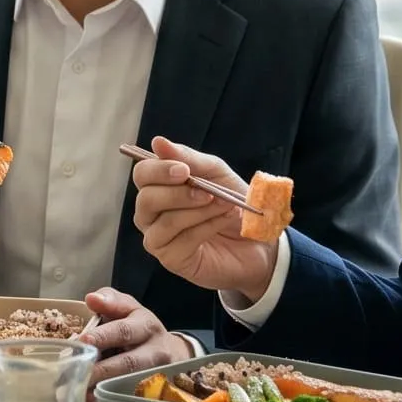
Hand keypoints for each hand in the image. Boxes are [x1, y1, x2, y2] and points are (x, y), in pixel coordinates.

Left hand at [77, 289, 190, 388]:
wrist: (170, 351)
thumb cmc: (139, 327)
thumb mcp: (129, 308)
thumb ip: (110, 301)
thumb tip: (91, 299)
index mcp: (146, 326)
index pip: (124, 330)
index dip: (104, 336)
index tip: (84, 340)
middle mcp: (155, 352)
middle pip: (128, 363)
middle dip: (100, 369)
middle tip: (74, 373)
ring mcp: (156, 375)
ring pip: (129, 385)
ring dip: (101, 390)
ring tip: (76, 392)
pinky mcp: (153, 394)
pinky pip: (129, 401)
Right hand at [129, 137, 281, 303]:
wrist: (258, 239)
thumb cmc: (233, 202)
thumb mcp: (216, 174)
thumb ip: (188, 158)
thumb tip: (158, 142)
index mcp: (159, 187)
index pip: (142, 174)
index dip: (159, 170)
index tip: (185, 170)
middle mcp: (151, 213)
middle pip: (146, 199)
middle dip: (178, 193)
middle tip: (208, 192)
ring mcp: (158, 238)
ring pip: (165, 221)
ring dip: (199, 210)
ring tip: (225, 205)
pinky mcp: (172, 259)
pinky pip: (182, 239)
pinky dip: (207, 226)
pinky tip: (224, 220)